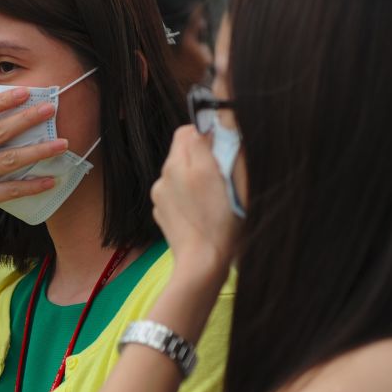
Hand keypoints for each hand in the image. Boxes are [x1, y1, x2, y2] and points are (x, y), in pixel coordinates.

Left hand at [151, 125, 239, 280]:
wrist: (202, 263)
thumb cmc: (224, 223)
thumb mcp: (231, 179)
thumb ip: (218, 147)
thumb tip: (212, 127)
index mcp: (182, 163)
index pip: (189, 130)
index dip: (207, 135)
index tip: (222, 150)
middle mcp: (165, 175)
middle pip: (181, 150)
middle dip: (200, 156)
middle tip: (219, 174)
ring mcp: (159, 194)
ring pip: (177, 171)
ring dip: (192, 175)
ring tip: (210, 196)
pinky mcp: (159, 210)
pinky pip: (172, 191)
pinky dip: (184, 194)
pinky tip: (200, 209)